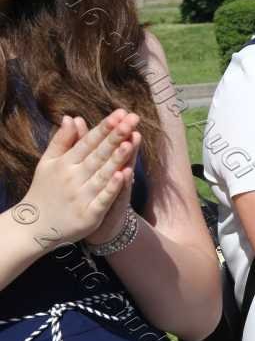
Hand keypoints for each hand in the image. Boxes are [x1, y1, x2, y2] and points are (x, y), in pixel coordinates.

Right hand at [22, 110, 139, 246]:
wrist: (35, 227)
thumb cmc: (46, 189)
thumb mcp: (49, 163)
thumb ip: (62, 141)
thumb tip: (72, 117)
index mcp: (64, 163)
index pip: (88, 142)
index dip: (104, 127)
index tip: (120, 113)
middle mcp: (73, 178)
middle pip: (98, 154)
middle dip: (115, 136)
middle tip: (132, 119)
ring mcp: (82, 197)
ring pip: (102, 174)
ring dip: (117, 159)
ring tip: (130, 142)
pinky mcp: (89, 215)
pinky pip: (103, 199)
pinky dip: (113, 188)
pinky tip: (124, 175)